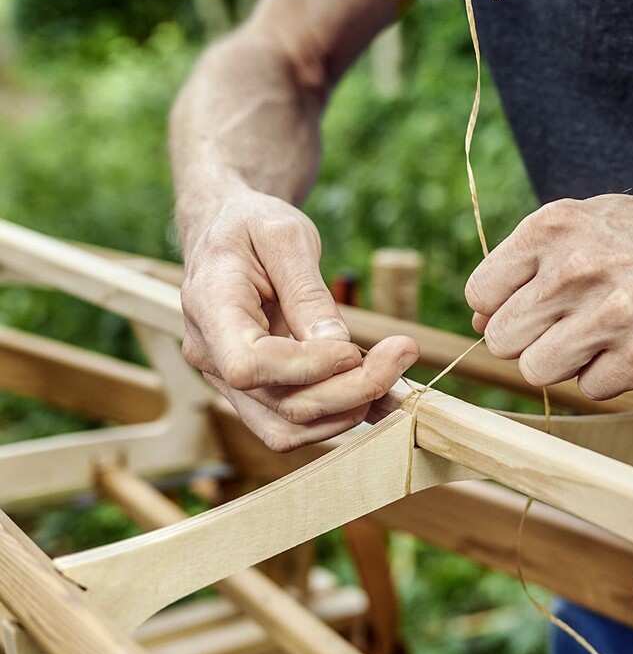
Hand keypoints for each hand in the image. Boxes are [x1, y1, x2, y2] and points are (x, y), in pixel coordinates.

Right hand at [180, 189, 417, 449]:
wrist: (226, 230)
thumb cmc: (252, 224)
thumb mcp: (284, 235)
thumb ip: (308, 292)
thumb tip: (338, 347)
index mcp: (210, 306)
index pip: (249, 365)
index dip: (308, 367)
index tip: (353, 347)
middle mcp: (211, 355)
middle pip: (281, 405)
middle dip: (352, 389)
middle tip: (402, 353)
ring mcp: (228, 381)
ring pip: (288, 428)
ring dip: (348, 410)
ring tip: (392, 372)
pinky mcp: (253, 391)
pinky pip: (292, 423)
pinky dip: (338, 414)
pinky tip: (376, 390)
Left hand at [465, 195, 632, 399]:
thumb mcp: (580, 227)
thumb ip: (524, 267)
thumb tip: (479, 319)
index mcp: (551, 228)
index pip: (479, 294)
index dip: (497, 309)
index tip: (527, 307)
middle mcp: (575, 267)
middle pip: (501, 339)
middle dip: (527, 339)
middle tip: (563, 325)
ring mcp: (610, 312)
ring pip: (536, 370)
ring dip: (564, 361)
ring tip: (598, 335)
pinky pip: (587, 388)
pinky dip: (606, 375)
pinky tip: (631, 345)